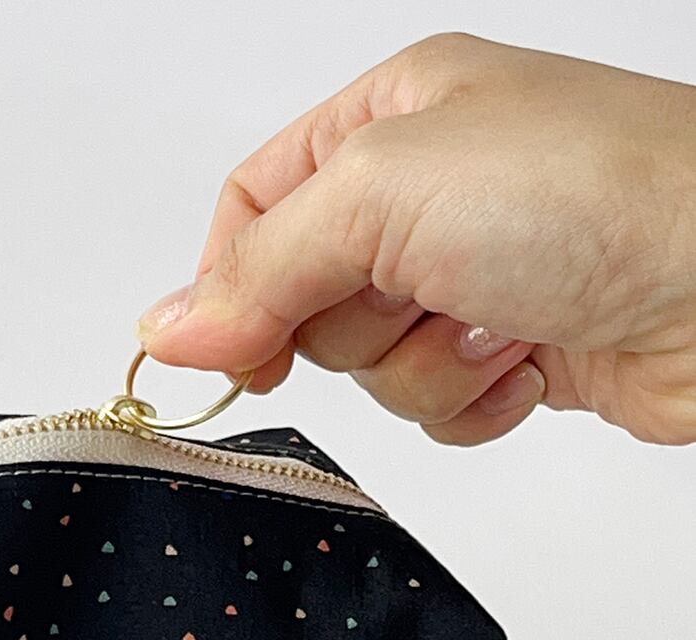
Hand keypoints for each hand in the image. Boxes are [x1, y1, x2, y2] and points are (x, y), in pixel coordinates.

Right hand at [137, 34, 695, 445]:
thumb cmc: (592, 195)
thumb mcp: (384, 194)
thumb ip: (260, 267)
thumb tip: (168, 328)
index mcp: (390, 114)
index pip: (252, 206)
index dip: (229, 285)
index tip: (233, 352)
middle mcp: (429, 190)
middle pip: (304, 297)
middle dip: (357, 324)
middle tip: (421, 296)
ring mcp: (473, 271)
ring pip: (369, 364)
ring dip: (424, 367)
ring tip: (498, 326)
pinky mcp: (513, 346)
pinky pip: (435, 405)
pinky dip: (471, 401)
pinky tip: (529, 364)